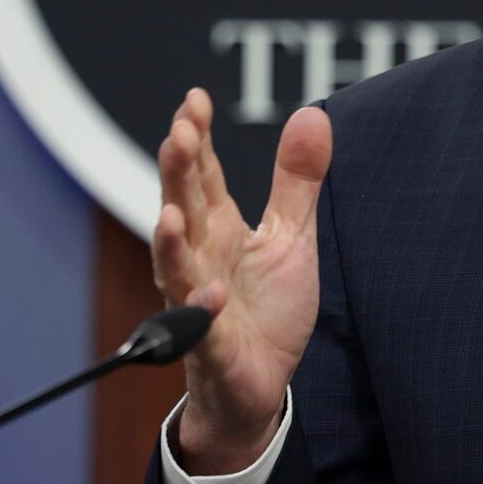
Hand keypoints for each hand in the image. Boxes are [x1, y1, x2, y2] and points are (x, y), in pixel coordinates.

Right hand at [152, 88, 329, 473]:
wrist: (259, 384)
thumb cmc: (266, 307)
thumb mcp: (290, 236)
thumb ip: (296, 181)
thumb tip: (312, 115)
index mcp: (218, 227)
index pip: (201, 174)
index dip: (195, 138)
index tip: (193, 99)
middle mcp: (200, 258)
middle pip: (182, 207)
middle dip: (176, 173)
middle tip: (177, 134)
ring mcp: (198, 301)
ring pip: (175, 266)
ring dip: (170, 241)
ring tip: (170, 213)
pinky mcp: (211, 345)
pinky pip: (202, 327)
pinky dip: (203, 310)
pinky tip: (213, 293)